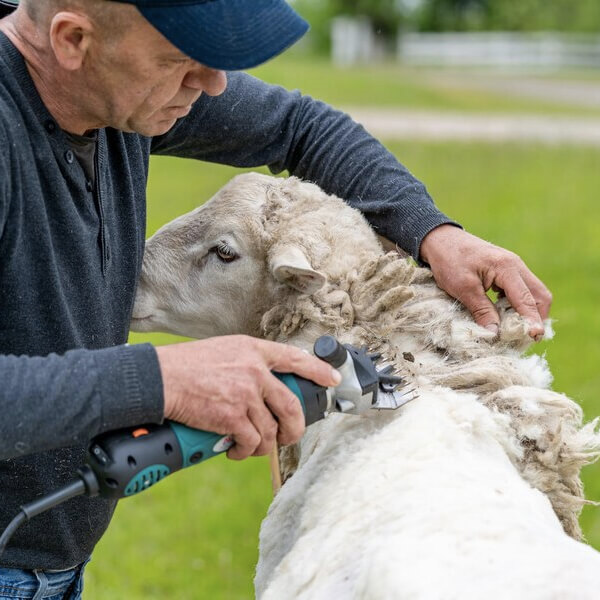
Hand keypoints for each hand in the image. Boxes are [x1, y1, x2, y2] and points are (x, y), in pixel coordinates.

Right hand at [155, 335, 340, 459]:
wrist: (160, 379)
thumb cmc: (186, 366)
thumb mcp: (223, 350)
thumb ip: (246, 363)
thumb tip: (261, 386)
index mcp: (253, 350)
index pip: (295, 357)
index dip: (318, 370)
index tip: (332, 379)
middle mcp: (255, 371)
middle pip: (291, 405)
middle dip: (295, 428)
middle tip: (288, 436)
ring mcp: (245, 394)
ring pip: (271, 430)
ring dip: (263, 445)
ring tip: (249, 447)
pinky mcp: (232, 417)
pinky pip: (251, 442)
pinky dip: (245, 451)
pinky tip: (235, 450)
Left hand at [419, 225, 551, 339]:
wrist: (440, 239)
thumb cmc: (449, 260)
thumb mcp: (463, 288)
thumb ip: (481, 310)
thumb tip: (496, 333)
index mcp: (507, 268)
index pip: (527, 299)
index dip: (532, 320)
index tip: (534, 337)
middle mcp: (516, 266)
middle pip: (539, 296)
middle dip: (536, 317)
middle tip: (526, 338)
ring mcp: (513, 267)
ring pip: (532, 293)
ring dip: (528, 312)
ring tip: (516, 330)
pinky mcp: (506, 271)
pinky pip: (521, 290)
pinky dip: (518, 305)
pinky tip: (506, 316)